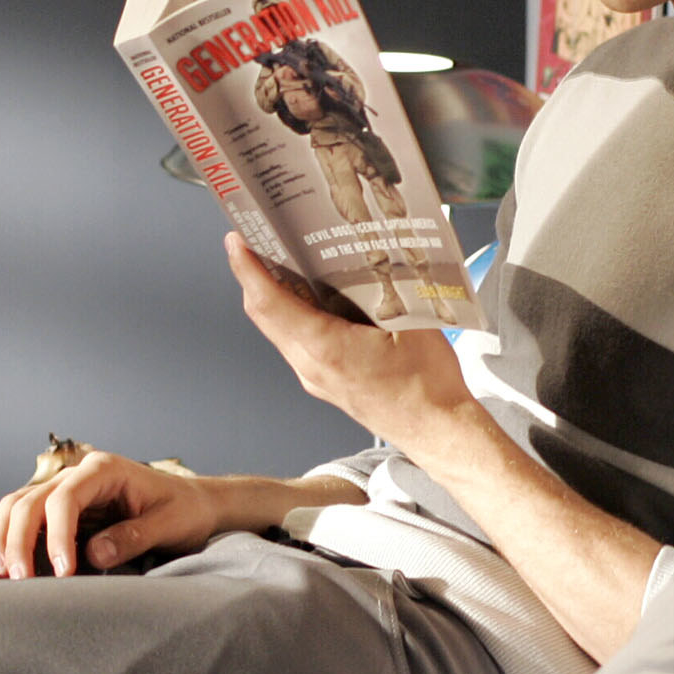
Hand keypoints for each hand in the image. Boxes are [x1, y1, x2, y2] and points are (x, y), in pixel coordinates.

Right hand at [0, 443, 221, 578]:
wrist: (192, 504)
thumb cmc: (184, 511)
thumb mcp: (169, 524)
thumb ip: (133, 536)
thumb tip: (93, 554)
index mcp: (105, 470)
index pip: (65, 498)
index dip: (57, 536)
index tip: (63, 572)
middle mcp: (79, 474)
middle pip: (30, 501)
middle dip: (20, 541)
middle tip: (22, 582)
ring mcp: (66, 489)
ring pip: (17, 506)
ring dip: (5, 538)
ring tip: (4, 574)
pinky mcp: (61, 508)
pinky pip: (24, 517)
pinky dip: (9, 539)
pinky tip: (6, 566)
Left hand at [221, 233, 473, 456]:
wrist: (436, 432)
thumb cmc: (427, 388)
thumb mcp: (413, 323)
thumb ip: (389, 287)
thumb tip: (374, 254)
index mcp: (325, 348)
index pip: (269, 303)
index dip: (247, 269)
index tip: (237, 241)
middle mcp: (310, 365)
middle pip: (264, 315)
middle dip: (252, 275)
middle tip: (251, 241)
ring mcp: (314, 377)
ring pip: (277, 330)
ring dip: (270, 296)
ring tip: (276, 262)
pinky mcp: (324, 381)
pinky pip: (294, 343)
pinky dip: (289, 315)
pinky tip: (307, 298)